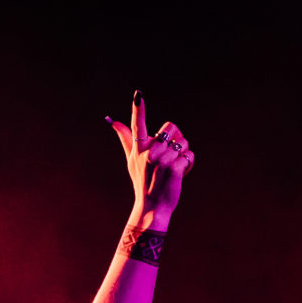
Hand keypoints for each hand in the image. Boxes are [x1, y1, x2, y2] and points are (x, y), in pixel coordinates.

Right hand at [106, 90, 193, 225]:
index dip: (139, 110)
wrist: (152, 207)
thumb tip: (112, 121)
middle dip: (176, 138)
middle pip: (171, 128)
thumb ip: (125, 138)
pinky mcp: (174, 167)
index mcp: (139, 149)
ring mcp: (161, 160)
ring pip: (183, 142)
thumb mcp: (131, 160)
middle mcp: (149, 152)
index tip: (138, 95)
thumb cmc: (142, 182)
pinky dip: (188, 164)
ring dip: (183, 153)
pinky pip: (189, 155)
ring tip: (173, 167)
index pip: (138, 125)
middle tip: (170, 154)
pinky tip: (180, 174)